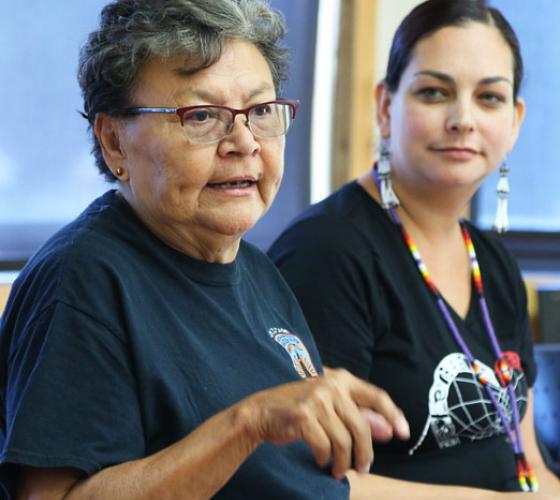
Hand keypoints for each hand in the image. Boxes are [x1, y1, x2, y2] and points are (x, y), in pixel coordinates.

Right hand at [241, 367, 409, 478]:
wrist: (262, 411)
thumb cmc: (301, 410)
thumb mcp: (332, 409)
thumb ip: (360, 416)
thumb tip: (388, 430)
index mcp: (341, 379)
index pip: (377, 396)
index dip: (393, 415)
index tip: (403, 433)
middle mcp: (331, 385)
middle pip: (362, 427)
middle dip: (365, 454)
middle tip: (363, 469)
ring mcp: (317, 398)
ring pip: (344, 441)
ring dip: (343, 462)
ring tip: (339, 470)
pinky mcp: (303, 415)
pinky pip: (325, 446)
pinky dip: (325, 459)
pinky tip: (322, 461)